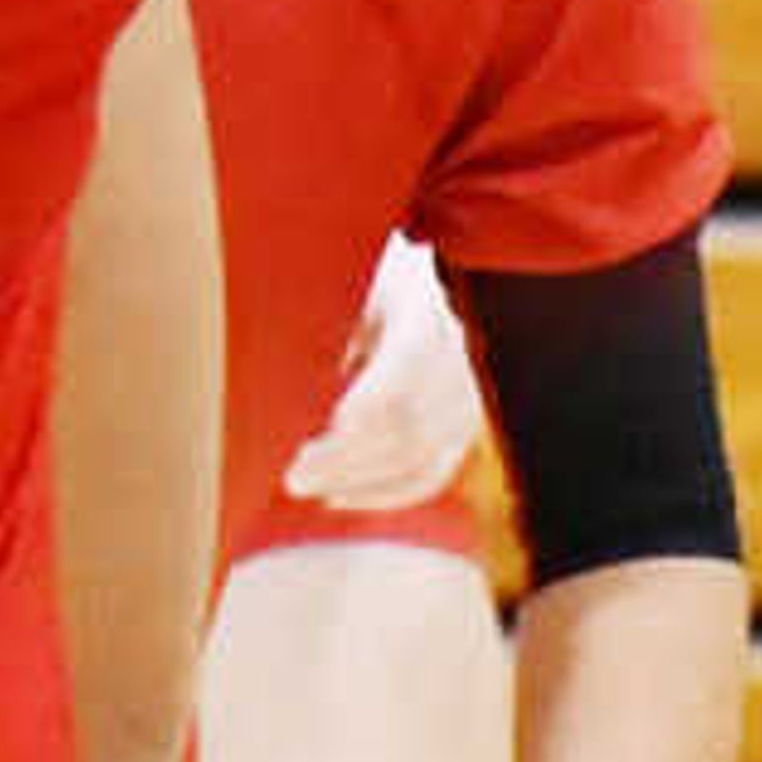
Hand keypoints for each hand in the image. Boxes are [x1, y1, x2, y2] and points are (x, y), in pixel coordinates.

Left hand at [279, 233, 483, 514]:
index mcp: (428, 315)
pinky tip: (337, 494)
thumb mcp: (353, 282)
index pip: (397, 384)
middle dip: (345, 461)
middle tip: (291, 475)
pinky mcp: (465, 423)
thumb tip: (303, 388)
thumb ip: (335, 331)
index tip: (303, 442)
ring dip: (358, 482)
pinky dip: (384, 493)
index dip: (352, 421)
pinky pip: (432, 473)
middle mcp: (460, 360)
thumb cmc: (376, 269)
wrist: (428, 267)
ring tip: (305, 483)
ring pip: (422, 461)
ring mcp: (469, 396)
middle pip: (407, 431)